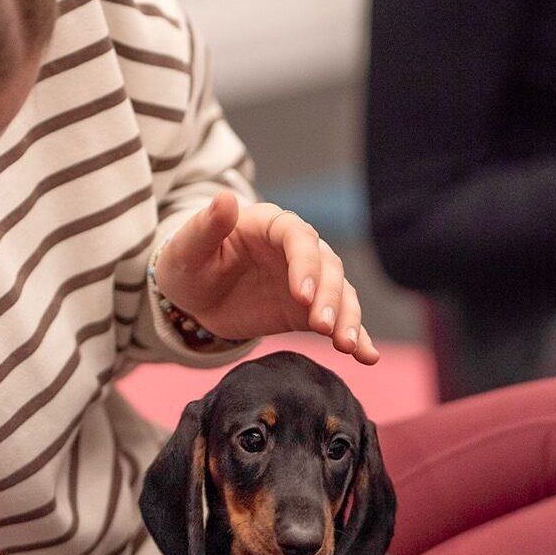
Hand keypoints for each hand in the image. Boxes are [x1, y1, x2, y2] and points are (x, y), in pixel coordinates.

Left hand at [153, 191, 378, 363]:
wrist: (193, 296)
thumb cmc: (188, 264)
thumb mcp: (187, 248)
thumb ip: (207, 226)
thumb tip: (225, 198)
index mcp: (270, 226)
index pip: (298, 238)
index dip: (304, 264)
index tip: (301, 296)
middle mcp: (297, 250)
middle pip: (327, 267)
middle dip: (330, 297)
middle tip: (323, 328)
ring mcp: (308, 281)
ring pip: (340, 294)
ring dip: (348, 319)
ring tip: (348, 347)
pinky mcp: (309, 311)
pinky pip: (339, 321)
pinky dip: (357, 337)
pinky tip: (368, 356)